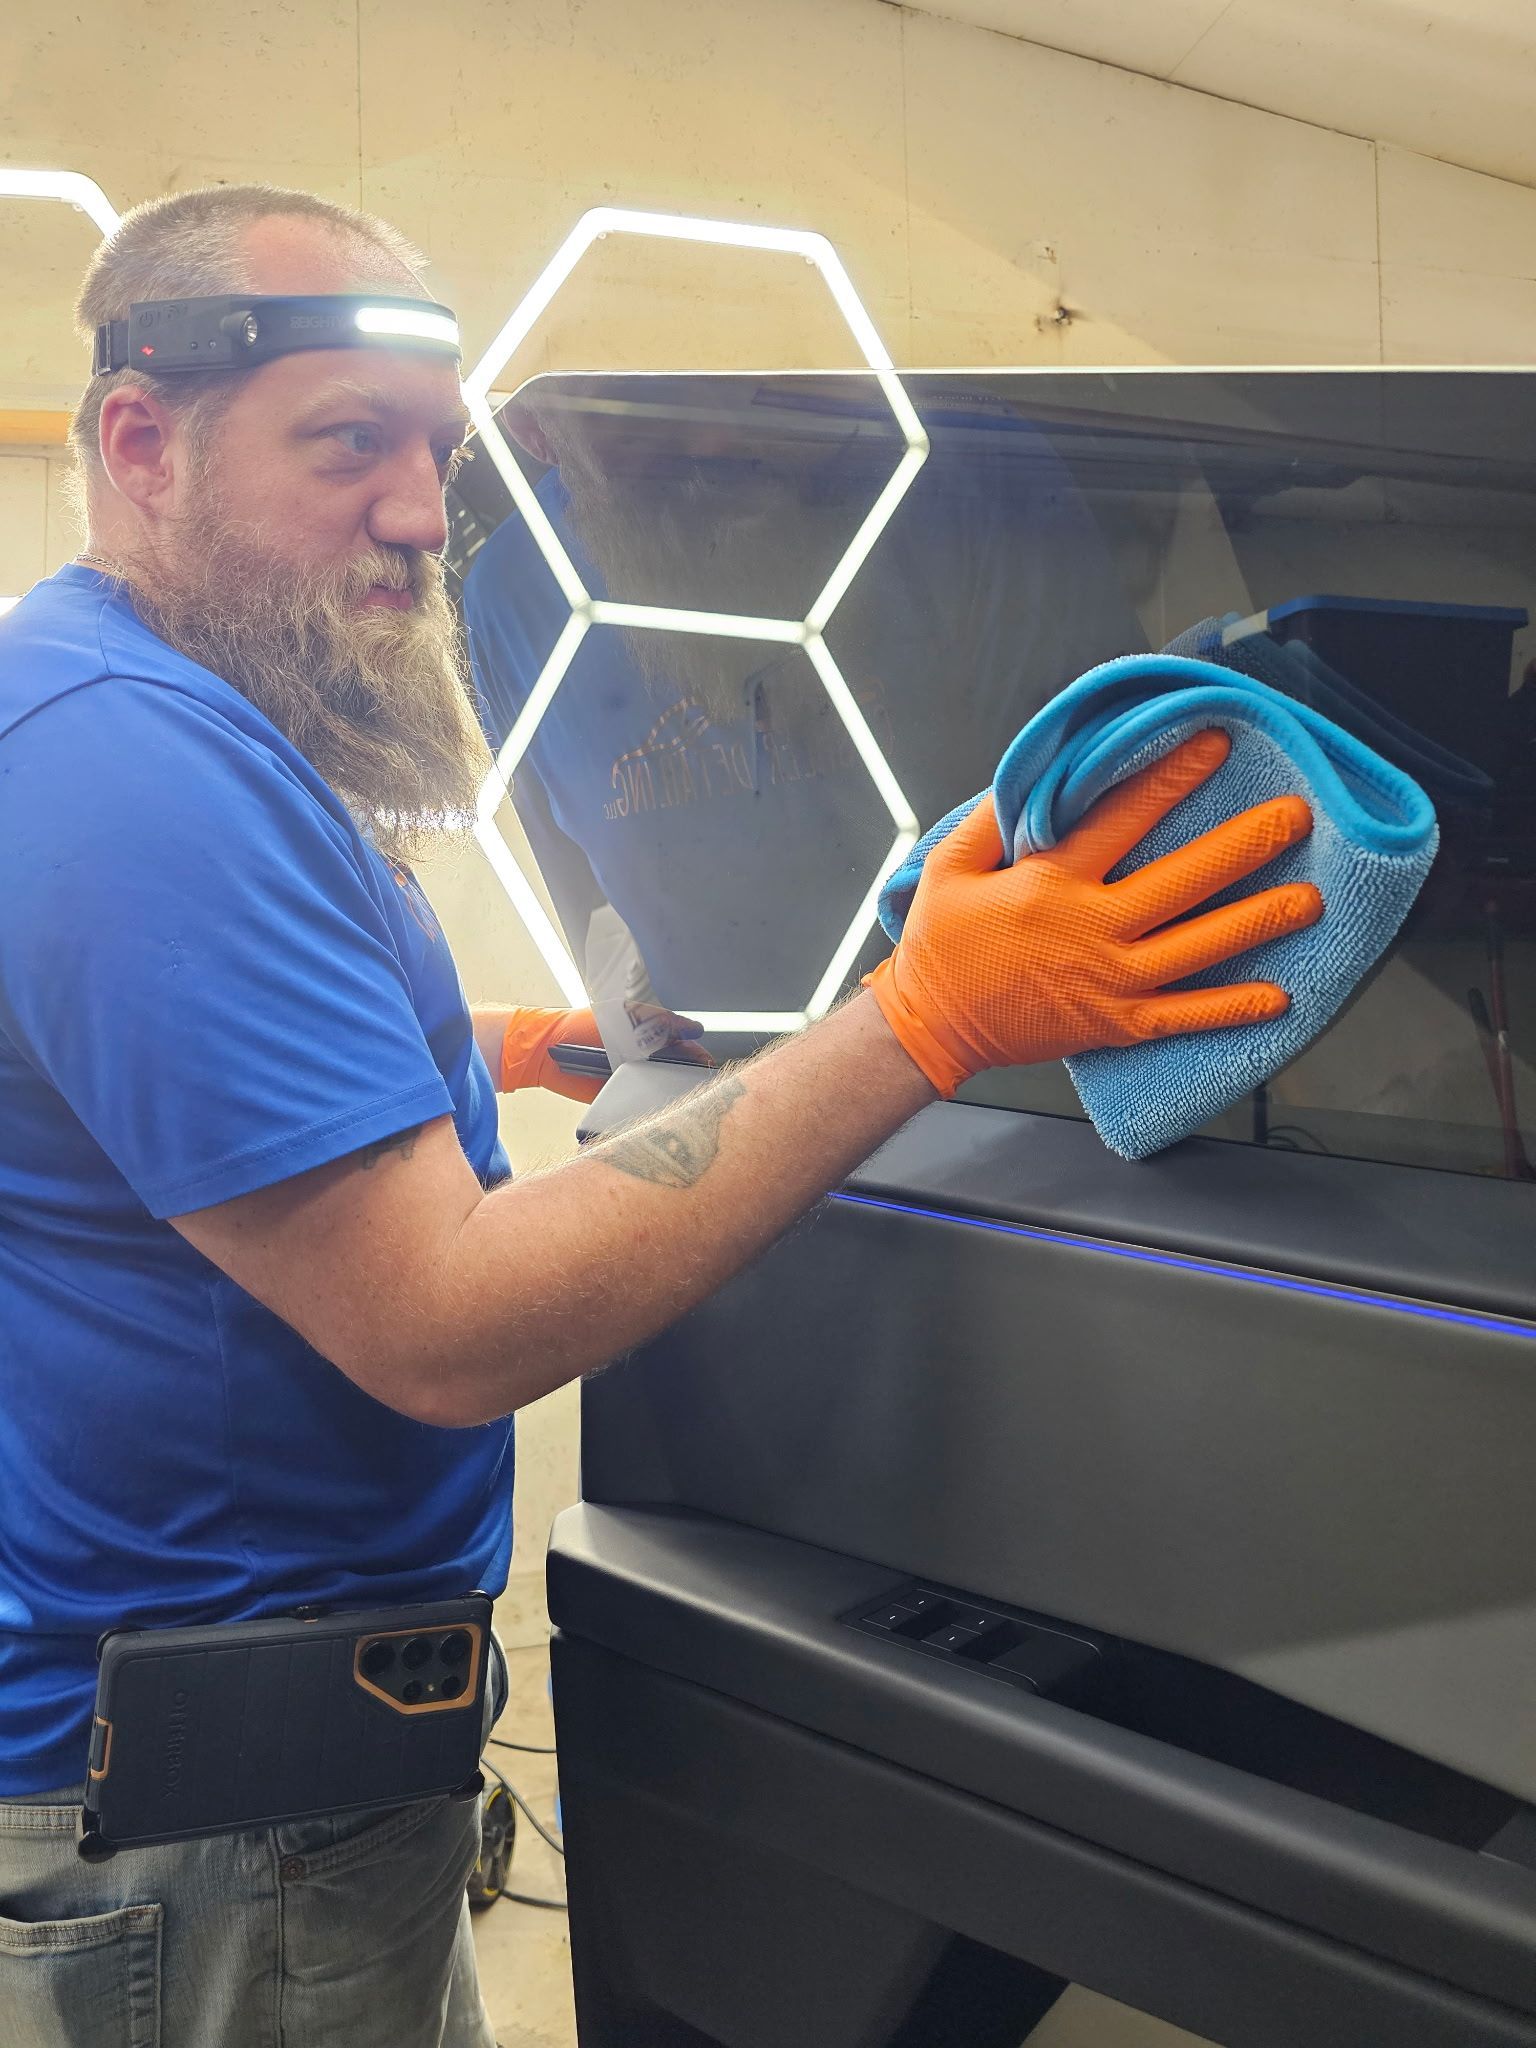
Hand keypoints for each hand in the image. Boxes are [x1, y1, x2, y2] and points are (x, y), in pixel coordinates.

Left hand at [501, 1006, 708, 1103]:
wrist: (547, 1048)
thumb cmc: (585, 1026)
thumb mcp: (628, 1014)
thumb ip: (662, 1020)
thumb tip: (697, 1030)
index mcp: (647, 1038)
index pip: (682, 1049)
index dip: (697, 1057)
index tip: (709, 1065)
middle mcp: (642, 1061)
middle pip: (676, 1072)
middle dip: (690, 1079)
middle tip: (702, 1085)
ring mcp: (630, 1081)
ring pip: (661, 1091)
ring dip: (673, 1095)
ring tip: (687, 1099)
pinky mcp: (617, 1099)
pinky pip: (639, 1105)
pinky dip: (650, 1107)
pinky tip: (661, 1109)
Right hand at [865, 730, 1322, 1096]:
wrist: (931, 1027)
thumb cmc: (940, 944)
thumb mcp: (946, 867)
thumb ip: (990, 820)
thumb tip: (1034, 777)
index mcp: (1051, 883)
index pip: (1123, 817)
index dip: (1173, 776)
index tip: (1216, 743)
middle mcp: (1090, 929)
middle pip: (1183, 880)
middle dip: (1245, 846)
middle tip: (1295, 817)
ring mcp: (1108, 981)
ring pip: (1198, 947)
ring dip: (1258, 921)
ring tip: (1310, 899)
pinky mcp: (1115, 1024)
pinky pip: (1184, 1017)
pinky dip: (1232, 1009)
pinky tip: (1280, 997)